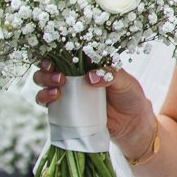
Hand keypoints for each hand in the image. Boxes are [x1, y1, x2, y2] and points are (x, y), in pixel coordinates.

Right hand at [34, 63, 158, 157]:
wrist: (132, 124)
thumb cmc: (130, 96)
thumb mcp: (126, 81)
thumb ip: (110, 74)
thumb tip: (90, 77)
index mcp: (87, 65)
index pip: (66, 53)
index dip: (56, 53)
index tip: (55, 58)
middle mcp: (74, 77)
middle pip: (50, 68)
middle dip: (47, 70)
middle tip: (59, 77)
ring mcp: (68, 93)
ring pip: (44, 84)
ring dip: (44, 83)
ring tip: (56, 90)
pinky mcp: (65, 110)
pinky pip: (48, 103)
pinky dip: (45, 99)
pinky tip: (53, 99)